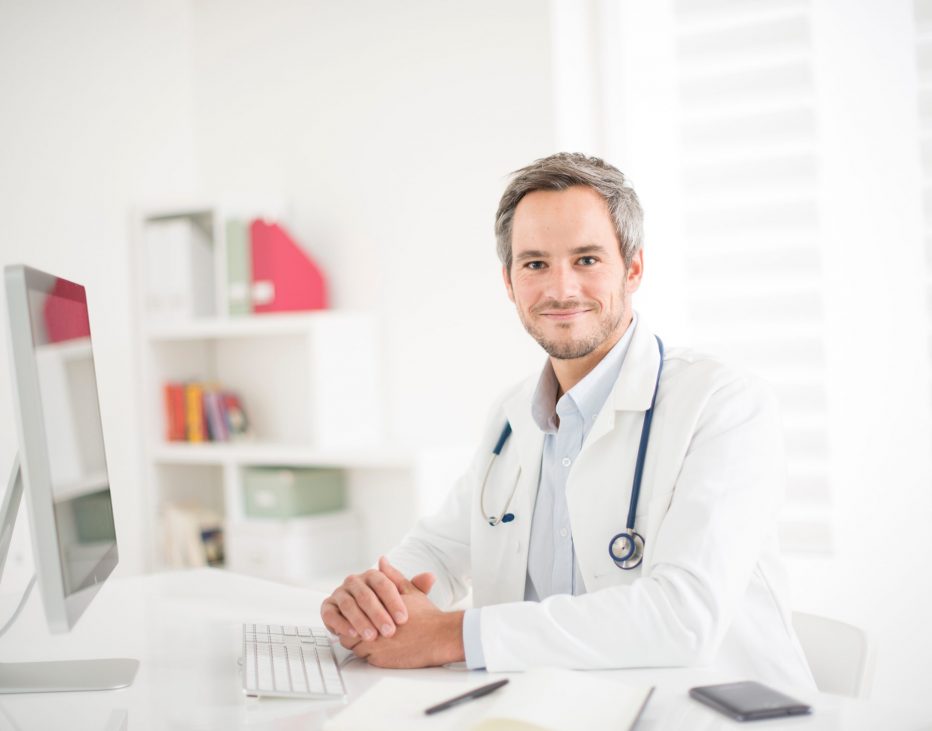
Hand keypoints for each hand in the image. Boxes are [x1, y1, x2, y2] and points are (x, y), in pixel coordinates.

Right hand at [320, 556, 435, 640]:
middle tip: (389, 631)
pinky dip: (340, 624)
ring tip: (371, 636)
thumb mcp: (405, 598)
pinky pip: (331, 614)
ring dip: (359, 620)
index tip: (403, 618)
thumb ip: (416, 588)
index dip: (393, 601)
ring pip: (348, 604)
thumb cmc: (388, 609)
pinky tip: (351, 634)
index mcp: (372, 576)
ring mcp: (340, 593)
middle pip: (365, 595)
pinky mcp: (328, 608)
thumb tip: (430, 576)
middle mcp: (354, 581)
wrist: (368, 619)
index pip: (383, 584)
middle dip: (378, 614)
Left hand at [346, 561, 464, 667]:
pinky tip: (382, 650)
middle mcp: (371, 626)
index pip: (352, 612)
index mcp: (375, 608)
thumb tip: (382, 562)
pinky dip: (371, 655)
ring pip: (356, 647)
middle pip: (350, 632)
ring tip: (374, 640)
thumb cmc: (426, 615)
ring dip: (361, 644)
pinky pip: (366, 659)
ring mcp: (374, 646)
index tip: (363, 615)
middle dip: (355, 630)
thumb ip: (392, 576)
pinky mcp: (379, 661)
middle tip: (364, 629)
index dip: (357, 614)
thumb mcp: (409, 590)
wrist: (440, 636)